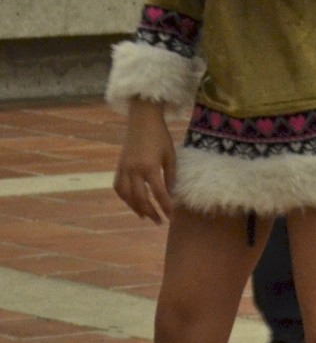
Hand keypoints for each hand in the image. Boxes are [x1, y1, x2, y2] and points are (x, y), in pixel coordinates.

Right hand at [112, 103, 174, 223]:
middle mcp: (134, 170)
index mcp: (150, 167)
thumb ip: (171, 176)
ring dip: (135, 207)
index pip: (159, 193)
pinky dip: (124, 197)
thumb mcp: (170, 156)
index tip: (171, 216)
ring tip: (145, 216)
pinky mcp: (118, 166)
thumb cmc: (160, 137)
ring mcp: (124, 169)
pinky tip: (131, 202)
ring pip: (126, 195)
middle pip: (140, 198)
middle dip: (150, 212)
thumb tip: (171, 195)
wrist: (142, 121)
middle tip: (159, 221)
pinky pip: (118, 186)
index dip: (165, 206)